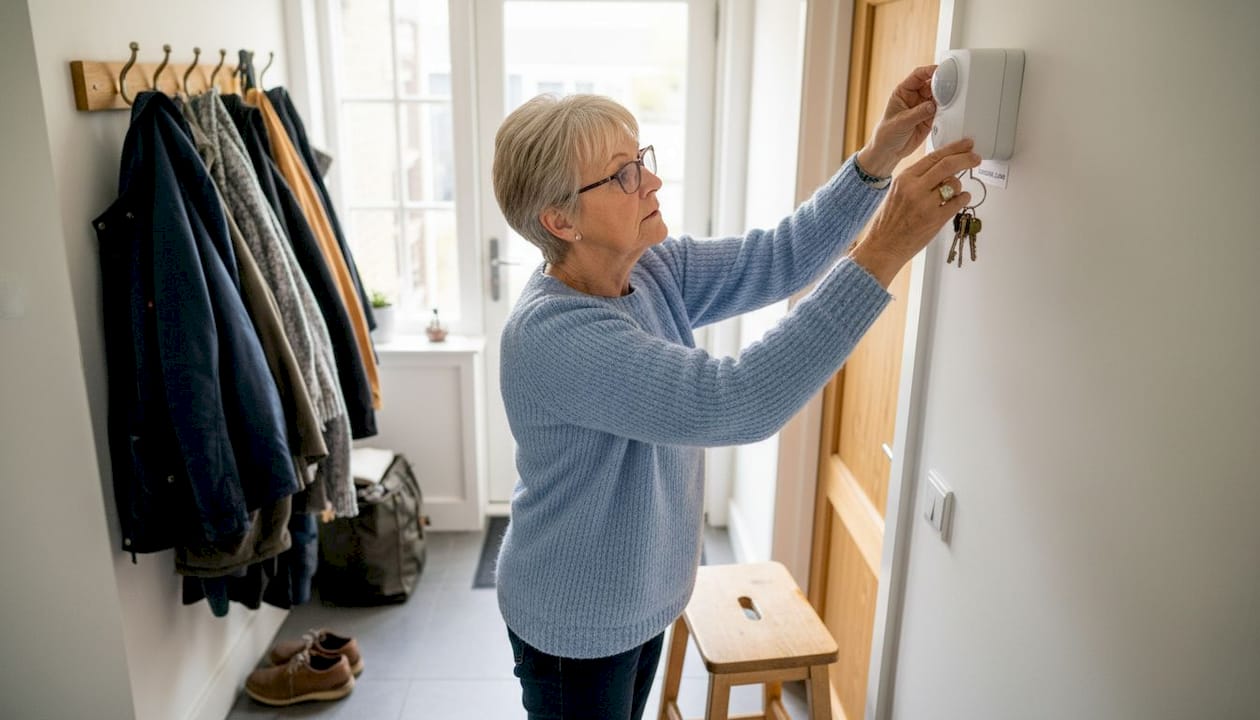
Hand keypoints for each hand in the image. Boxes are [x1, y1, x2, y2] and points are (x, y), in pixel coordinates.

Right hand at [849, 139, 979, 286]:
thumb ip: (917, 179)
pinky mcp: (935, 219)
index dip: (954, 148)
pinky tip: (958, 201)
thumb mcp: (896, 192)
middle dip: (967, 158)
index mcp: (904, 178)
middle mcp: (914, 188)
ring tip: (954, 192)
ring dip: (959, 185)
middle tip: (976, 157)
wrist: (882, 247)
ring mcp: (926, 204)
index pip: (934, 156)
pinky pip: (959, 201)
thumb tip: (942, 169)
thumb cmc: (888, 222)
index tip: (966, 145)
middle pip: (948, 165)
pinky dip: (962, 199)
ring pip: (955, 183)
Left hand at [856, 65, 939, 177]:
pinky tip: (949, 111)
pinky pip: (941, 110)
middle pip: (931, 84)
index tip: (940, 70)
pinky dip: (946, 110)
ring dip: (945, 98)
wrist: (889, 152)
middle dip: (941, 84)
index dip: (929, 70)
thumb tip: (931, 106)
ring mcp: (923, 107)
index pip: (918, 75)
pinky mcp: (930, 118)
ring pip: (938, 97)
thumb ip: (917, 113)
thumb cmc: (886, 134)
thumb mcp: (900, 122)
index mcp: (903, 92)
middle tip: (949, 88)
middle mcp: (915, 97)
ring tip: (949, 101)